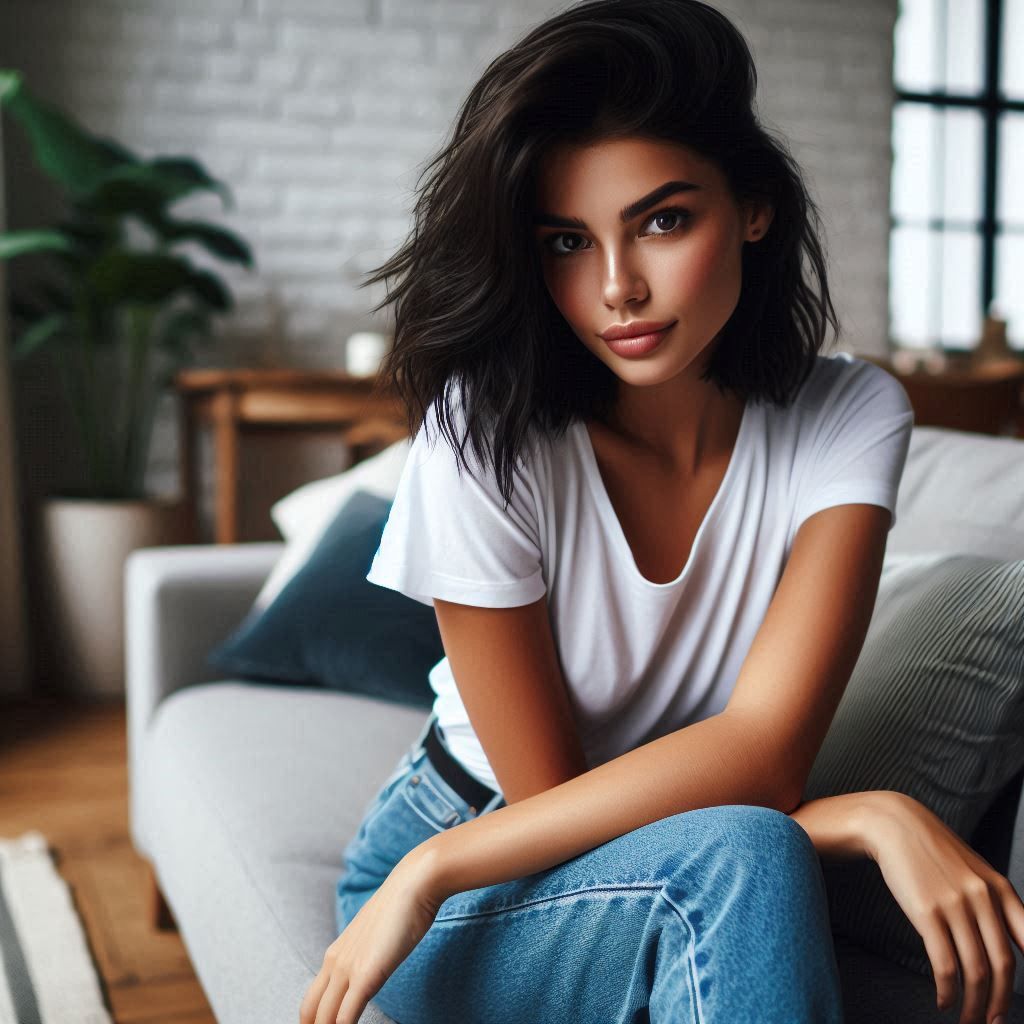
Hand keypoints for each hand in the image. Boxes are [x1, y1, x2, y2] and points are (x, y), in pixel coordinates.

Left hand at [299, 849, 444, 1023]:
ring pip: (324, 1018)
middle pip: (309, 1012)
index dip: (312, 1022)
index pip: (311, 1000)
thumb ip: (368, 952)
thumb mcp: (376, 935)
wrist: (413, 884)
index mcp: (335, 954)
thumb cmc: (401, 907)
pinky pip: (345, 1016)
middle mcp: (334, 962)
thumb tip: (374, 964)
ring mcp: (348, 969)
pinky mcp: (365, 976)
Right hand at [866, 790, 1023, 1023]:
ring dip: (973, 1004)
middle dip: (999, 1002)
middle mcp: (983, 898)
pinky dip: (948, 990)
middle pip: (1002, 965)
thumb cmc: (933, 851)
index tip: (1016, 1003)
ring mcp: (956, 905)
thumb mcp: (974, 871)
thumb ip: (995, 903)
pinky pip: (945, 964)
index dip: (1023, 979)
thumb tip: (1014, 945)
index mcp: (1000, 889)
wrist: (894, 824)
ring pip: (975, 971)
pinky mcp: (927, 912)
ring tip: (966, 1018)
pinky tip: (944, 999)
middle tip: (991, 1020)